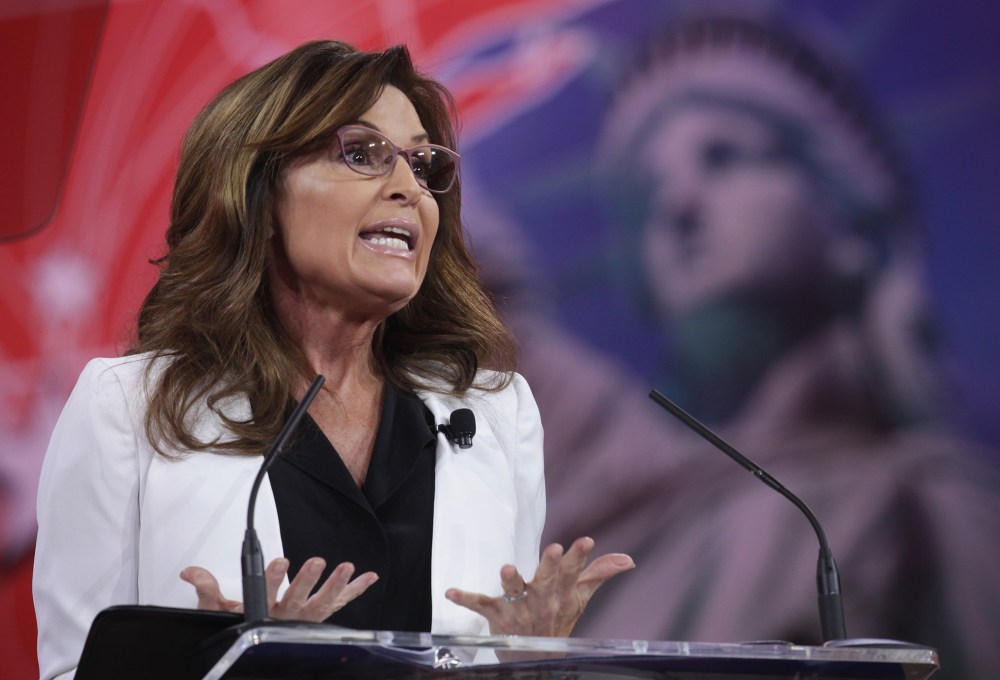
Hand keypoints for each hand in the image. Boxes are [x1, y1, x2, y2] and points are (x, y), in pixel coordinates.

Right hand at [180, 556, 378, 621]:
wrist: (260, 646)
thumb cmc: (243, 624)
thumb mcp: (218, 611)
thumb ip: (207, 589)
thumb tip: (191, 572)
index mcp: (262, 613)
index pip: (266, 595)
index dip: (272, 579)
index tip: (279, 561)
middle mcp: (287, 617)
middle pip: (298, 600)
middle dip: (307, 582)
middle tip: (315, 562)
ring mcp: (306, 618)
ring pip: (323, 604)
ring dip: (336, 586)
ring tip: (345, 568)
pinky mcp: (320, 615)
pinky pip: (341, 604)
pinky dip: (356, 590)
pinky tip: (368, 577)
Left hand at [444, 537, 633, 636]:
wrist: (536, 658)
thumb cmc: (557, 620)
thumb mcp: (579, 598)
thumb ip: (599, 574)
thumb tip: (627, 558)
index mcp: (562, 593)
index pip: (573, 572)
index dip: (579, 557)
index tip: (585, 541)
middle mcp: (542, 599)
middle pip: (547, 579)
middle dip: (549, 565)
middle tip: (553, 549)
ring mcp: (519, 608)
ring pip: (515, 592)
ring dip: (511, 580)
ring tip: (508, 569)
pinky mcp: (497, 615)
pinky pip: (480, 605)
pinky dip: (465, 598)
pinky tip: (450, 592)